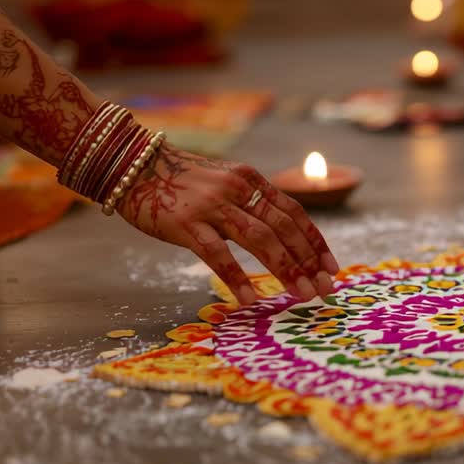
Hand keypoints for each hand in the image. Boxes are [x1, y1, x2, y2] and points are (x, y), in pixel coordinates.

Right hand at [118, 144, 338, 305]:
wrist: (132, 164)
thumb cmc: (180, 181)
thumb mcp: (224, 182)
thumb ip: (249, 203)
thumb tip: (280, 235)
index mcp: (250, 180)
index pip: (293, 212)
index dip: (315, 241)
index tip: (332, 267)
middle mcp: (237, 190)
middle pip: (283, 228)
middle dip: (308, 261)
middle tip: (324, 289)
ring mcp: (212, 206)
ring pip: (259, 240)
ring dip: (285, 270)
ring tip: (301, 295)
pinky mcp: (185, 224)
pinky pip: (217, 255)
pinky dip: (236, 278)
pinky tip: (250, 299)